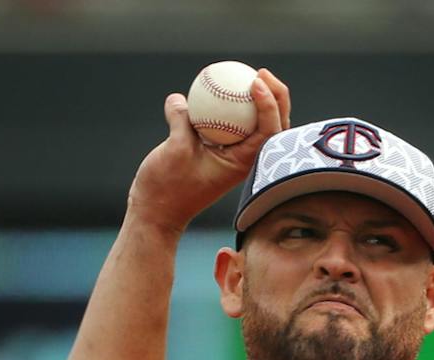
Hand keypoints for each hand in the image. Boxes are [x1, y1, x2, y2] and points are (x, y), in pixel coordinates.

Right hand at [127, 68, 290, 235]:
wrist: (157, 211)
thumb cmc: (168, 187)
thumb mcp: (175, 149)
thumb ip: (181, 119)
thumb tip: (180, 98)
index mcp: (243, 164)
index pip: (269, 131)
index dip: (270, 104)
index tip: (256, 82)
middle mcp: (243, 160)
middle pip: (272, 125)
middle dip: (277, 96)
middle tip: (261, 73)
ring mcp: (232, 155)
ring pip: (255, 124)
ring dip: (259, 99)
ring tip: (252, 74)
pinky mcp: (218, 150)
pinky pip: (231, 122)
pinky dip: (231, 105)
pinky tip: (222, 85)